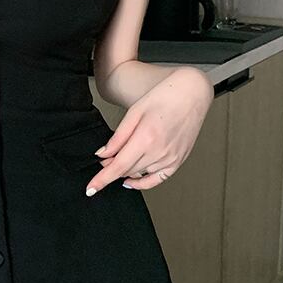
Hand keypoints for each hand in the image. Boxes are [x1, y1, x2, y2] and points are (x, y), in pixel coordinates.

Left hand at [86, 66, 213, 193]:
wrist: (191, 94)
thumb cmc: (164, 97)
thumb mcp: (134, 112)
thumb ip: (118, 137)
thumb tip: (103, 154)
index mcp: (146, 138)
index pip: (118, 167)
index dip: (102, 180)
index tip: (90, 189)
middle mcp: (160, 152)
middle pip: (126, 171)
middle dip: (111, 167)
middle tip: (107, 156)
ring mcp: (170, 158)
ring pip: (139, 174)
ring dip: (126, 170)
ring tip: (124, 155)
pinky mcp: (178, 161)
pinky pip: (157, 180)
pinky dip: (142, 182)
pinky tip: (132, 179)